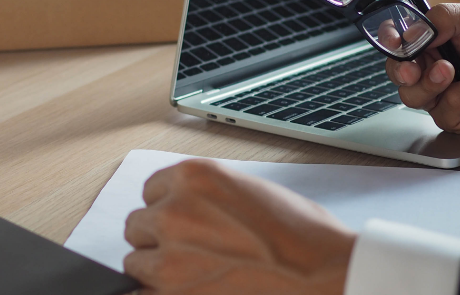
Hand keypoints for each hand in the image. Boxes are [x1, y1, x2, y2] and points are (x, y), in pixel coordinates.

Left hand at [123, 159, 354, 294]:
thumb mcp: (244, 189)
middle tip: (191, 253)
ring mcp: (171, 254)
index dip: (167, 210)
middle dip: (158, 240)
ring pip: (134, 261)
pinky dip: (153, 294)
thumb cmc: (300, 234)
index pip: (150, 191)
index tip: (184, 225)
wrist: (325, 272)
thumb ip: (202, 197)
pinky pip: (138, 293)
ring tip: (193, 276)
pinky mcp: (174, 292)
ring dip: (156, 270)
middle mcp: (175, 210)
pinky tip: (179, 292)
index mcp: (193, 176)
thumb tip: (176, 212)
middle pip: (137, 226)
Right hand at [387, 2, 459, 136]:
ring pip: (413, 97)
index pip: (398, 41)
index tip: (393, 41)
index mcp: (437, 39)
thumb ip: (443, 18)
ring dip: (431, 83)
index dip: (388, 41)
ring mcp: (448, 94)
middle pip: (397, 73)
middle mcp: (437, 67)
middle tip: (413, 66)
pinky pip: (446, 112)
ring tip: (452, 71)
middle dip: (400, 69)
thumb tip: (410, 33)